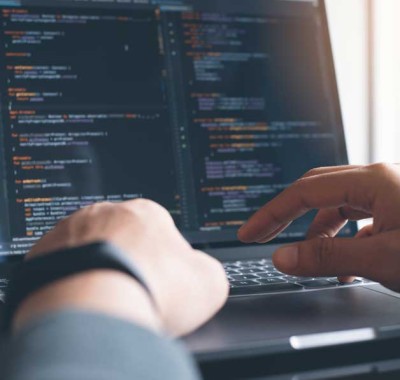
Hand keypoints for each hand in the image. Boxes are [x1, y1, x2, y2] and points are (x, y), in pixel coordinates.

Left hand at [15, 200, 228, 335]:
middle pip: (122, 236)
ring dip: (98, 267)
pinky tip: (82, 298)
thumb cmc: (153, 290)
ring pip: (90, 247)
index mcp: (147, 212)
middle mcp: (107, 213)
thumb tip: (199, 271)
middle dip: (128, 259)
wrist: (95, 309)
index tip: (162, 281)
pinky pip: (61, 264)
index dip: (163, 259)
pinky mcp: (43, 252)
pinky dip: (70, 278)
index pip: (158, 230)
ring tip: (106, 297)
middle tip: (133, 290)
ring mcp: (72, 229)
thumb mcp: (209, 281)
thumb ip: (208, 268)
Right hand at [238, 163, 399, 291]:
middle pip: (317, 192)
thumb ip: (329, 257)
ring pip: (341, 206)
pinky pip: (361, 217)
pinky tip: (353, 262)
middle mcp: (380, 180)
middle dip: (287, 216)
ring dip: (321, 232)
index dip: (271, 214)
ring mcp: (391, 192)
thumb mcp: (384, 258)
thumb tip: (281, 258)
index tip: (249, 234)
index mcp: (374, 181)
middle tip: (264, 236)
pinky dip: (347, 239)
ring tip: (315, 260)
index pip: (304, 192)